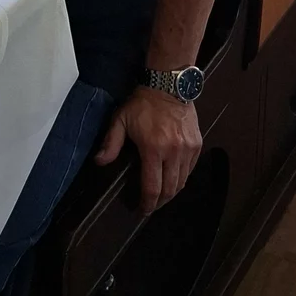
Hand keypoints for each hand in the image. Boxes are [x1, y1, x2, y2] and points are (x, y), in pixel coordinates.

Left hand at [94, 87, 202, 214]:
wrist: (168, 84)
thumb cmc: (142, 103)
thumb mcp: (121, 120)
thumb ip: (111, 143)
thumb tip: (99, 162)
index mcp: (153, 149)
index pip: (153, 187)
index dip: (147, 204)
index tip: (142, 210)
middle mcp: (174, 152)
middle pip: (170, 189)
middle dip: (160, 202)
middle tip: (151, 206)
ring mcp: (188, 149)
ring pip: (182, 181)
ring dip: (172, 192)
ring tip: (161, 195)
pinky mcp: (197, 144)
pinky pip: (191, 169)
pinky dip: (182, 177)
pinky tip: (173, 177)